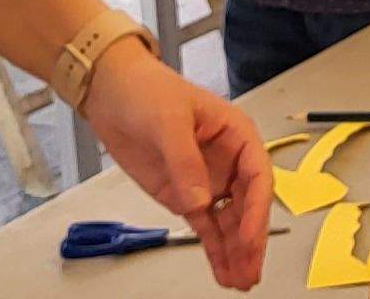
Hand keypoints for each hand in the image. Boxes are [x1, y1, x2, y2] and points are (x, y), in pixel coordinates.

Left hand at [81, 42, 273, 289]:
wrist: (111, 94)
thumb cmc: (148, 90)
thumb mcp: (169, 121)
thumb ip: (185, 162)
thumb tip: (199, 200)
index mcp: (237, 135)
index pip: (257, 177)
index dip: (257, 210)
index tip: (250, 237)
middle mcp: (227, 161)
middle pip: (247, 206)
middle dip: (250, 241)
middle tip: (250, 271)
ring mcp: (206, 181)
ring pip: (228, 223)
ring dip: (234, 251)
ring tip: (239, 280)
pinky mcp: (184, 195)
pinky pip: (204, 227)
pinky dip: (213, 249)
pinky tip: (222, 269)